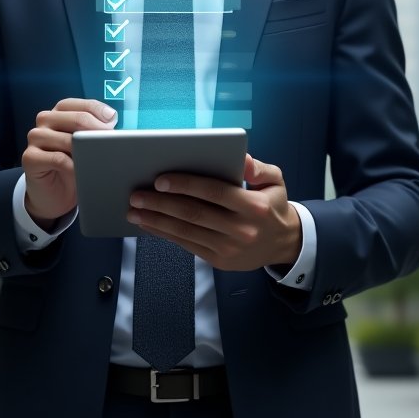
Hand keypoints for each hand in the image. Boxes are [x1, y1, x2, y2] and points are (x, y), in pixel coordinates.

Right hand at [22, 99, 116, 224]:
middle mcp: (46, 119)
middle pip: (76, 118)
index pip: (82, 105)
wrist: (55, 194)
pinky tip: (81, 171)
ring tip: (99, 159)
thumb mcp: (85, 144)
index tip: (113, 122)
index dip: (100, 112)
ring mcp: (35, 137)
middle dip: (97, 130)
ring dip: (86, 150)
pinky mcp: (29, 157)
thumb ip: (95, 130)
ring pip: (67, 139)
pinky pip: (57, 159)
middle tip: (110, 142)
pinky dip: (73, 165)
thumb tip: (111, 121)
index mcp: (61, 111)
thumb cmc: (73, 164)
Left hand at [127, 154, 301, 271]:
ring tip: (134, 211)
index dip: (185, 185)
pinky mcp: (219, 260)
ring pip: (186, 232)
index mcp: (253, 206)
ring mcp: (229, 248)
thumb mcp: (275, 180)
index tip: (160, 179)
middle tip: (136, 195)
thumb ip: (258, 168)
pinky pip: (187, 245)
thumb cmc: (272, 205)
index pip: (214, 192)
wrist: (284, 244)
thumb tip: (242, 157)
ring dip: (156, 221)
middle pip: (194, 214)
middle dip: (161, 204)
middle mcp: (241, 229)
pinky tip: (149, 224)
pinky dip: (165, 234)